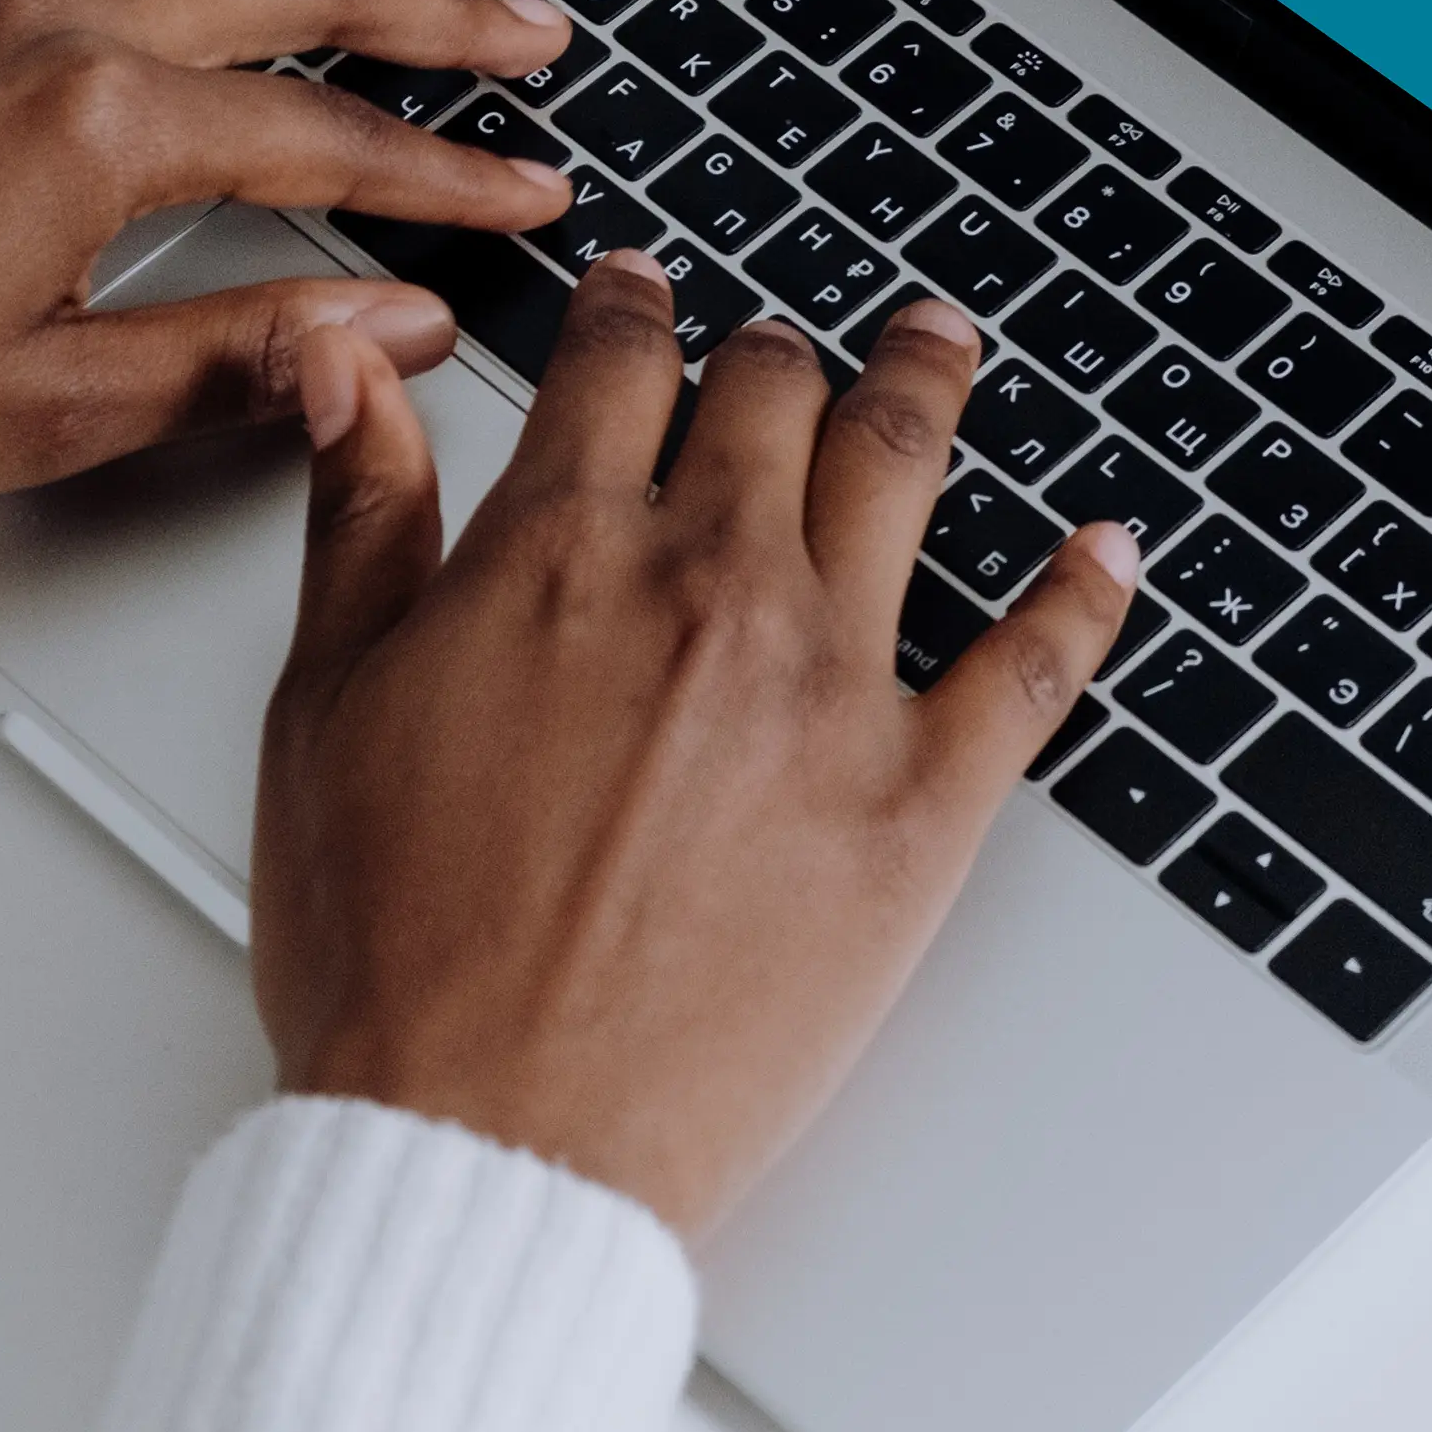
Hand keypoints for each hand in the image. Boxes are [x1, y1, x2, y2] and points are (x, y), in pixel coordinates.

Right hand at [248, 264, 1140, 1236]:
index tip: (643, 294)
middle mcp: (710, 588)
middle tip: (784, 348)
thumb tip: (346, 365)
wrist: (493, 1138)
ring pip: (904, 475)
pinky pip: (1034, 664)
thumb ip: (360, 515)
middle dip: (773, 355)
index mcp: (560, 551)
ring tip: (943, 344)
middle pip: (772, 399)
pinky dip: (1084, 590)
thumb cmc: (397, 954)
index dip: (633, 309)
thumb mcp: (323, 704)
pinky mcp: (923, 805)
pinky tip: (1107, 547)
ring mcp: (830, 687)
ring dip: (927, 387)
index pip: (621, 364)